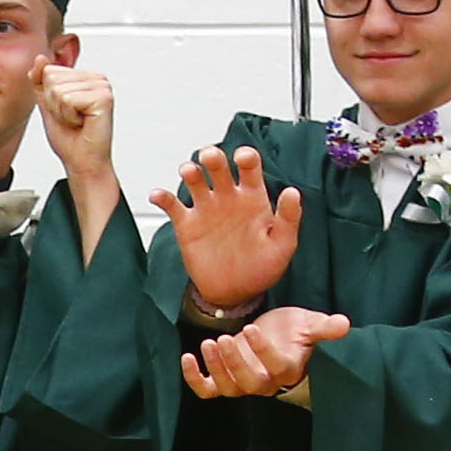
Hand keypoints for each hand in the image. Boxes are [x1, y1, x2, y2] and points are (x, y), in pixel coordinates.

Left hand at [38, 65, 114, 181]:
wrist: (83, 162)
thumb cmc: (70, 138)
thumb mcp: (47, 105)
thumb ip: (40, 81)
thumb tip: (39, 59)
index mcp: (84, 77)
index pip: (50, 70)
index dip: (49, 96)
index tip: (64, 111)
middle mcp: (96, 78)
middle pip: (52, 77)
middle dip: (54, 104)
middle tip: (70, 118)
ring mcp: (101, 86)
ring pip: (59, 90)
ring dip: (62, 112)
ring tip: (76, 121)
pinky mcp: (103, 97)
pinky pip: (68, 100)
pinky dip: (69, 117)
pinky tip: (83, 123)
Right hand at [156, 146, 299, 316]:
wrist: (235, 293)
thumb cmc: (261, 269)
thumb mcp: (282, 246)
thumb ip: (288, 219)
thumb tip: (293, 192)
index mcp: (252, 197)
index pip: (249, 167)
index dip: (246, 157)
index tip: (242, 157)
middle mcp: (228, 197)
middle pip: (218, 166)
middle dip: (213, 157)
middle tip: (210, 158)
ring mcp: (206, 209)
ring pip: (195, 179)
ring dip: (190, 170)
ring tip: (189, 172)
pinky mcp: (187, 225)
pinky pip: (172, 205)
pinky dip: (162, 197)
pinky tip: (158, 195)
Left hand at [181, 305, 349, 400]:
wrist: (279, 337)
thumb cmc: (296, 332)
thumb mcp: (310, 324)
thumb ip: (324, 328)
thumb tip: (344, 324)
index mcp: (286, 369)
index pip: (276, 367)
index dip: (263, 352)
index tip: (253, 329)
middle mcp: (264, 382)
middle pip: (249, 382)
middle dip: (234, 362)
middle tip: (223, 339)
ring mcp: (243, 383)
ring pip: (228, 387)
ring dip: (215, 367)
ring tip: (208, 343)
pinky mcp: (226, 379)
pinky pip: (208, 389)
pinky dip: (194, 378)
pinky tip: (186, 358)